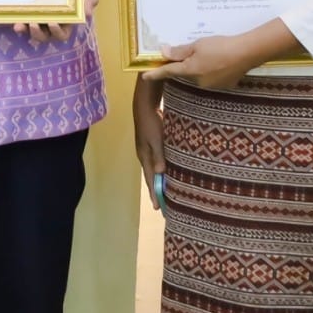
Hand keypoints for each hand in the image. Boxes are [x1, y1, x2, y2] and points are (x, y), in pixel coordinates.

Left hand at [14, 0, 96, 43]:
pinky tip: (14, 19)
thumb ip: (91, 2)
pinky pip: (22, 20)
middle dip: (37, 34)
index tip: (52, 22)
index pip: (61, 35)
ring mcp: (39, 17)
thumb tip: (87, 14)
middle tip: (33, 23)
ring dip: (25, 30)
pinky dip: (18, 22)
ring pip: (30, 31)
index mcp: (66, 22)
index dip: (56, 32)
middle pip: (43, 37)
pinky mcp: (29, 10)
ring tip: (20, 24)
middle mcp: (51, 23)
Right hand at [132, 76, 164, 204]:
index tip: (157, 208)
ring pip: (155, 170)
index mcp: (144, 157)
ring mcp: (148, 150)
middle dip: (156, 191)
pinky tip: (168, 172)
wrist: (145, 104)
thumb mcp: (156, 139)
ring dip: (159, 181)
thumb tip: (160, 173)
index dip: (154, 193)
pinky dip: (162, 170)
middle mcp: (145, 156)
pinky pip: (158, 162)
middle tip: (162, 205)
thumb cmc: (151, 122)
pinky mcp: (152, 144)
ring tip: (165, 192)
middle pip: (151, 177)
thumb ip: (158, 155)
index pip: (150, 179)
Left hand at [152, 33, 254, 90]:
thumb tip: (164, 52)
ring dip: (200, 66)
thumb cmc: (221, 46)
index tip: (145, 75)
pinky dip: (213, 70)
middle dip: (186, 64)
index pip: (169, 72)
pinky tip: (221, 60)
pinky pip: (212, 77)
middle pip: (187, 73)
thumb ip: (180, 51)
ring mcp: (213, 86)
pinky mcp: (225, 85)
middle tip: (192, 50)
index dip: (156, 73)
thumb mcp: (198, 45)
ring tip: (211, 53)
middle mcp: (199, 82)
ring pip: (200, 75)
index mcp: (191, 71)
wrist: (248, 52)